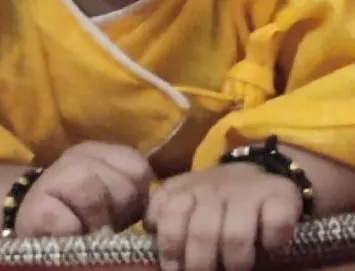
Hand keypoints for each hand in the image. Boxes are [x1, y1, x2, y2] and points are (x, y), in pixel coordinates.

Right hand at [16, 142, 152, 236]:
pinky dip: (76, 234)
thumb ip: (129, 191)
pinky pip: (68, 222)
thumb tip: (151, 212)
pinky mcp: (37, 209)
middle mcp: (78, 156)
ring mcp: (55, 178)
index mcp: (100, 151)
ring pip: (92, 193)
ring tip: (94, 236)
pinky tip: (73, 237)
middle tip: (108, 226)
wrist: (25, 215)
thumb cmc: (77, 208)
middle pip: (121, 184)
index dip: (138, 197)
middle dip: (120, 212)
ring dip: (98, 222)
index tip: (127, 214)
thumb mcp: (108, 194)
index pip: (139, 168)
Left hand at [145, 163, 301, 270]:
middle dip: (201, 264)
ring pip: (236, 235)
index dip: (170, 247)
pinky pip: (275, 225)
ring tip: (236, 267)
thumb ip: (166, 213)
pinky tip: (267, 245)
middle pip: (202, 233)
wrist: (260, 169)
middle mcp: (215, 188)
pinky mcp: (281, 198)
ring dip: (235, 260)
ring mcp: (249, 192)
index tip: (174, 267)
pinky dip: (271, 241)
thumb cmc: (216, 198)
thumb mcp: (186, 198)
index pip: (169, 215)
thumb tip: (150, 229)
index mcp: (187, 189)